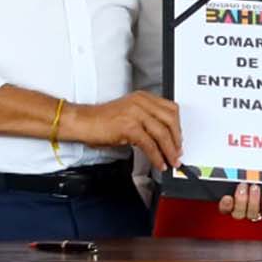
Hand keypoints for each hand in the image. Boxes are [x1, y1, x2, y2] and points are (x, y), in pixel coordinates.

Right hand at [64, 91, 182, 170]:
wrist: (82, 122)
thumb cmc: (101, 121)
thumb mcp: (128, 114)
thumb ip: (145, 120)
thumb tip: (161, 138)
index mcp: (142, 98)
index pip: (170, 109)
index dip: (178, 127)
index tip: (178, 140)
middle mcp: (140, 103)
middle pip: (170, 120)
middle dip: (177, 140)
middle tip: (177, 153)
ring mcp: (135, 113)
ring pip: (162, 133)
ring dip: (169, 151)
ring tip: (171, 161)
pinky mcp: (129, 127)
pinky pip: (149, 144)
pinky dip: (157, 156)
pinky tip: (158, 163)